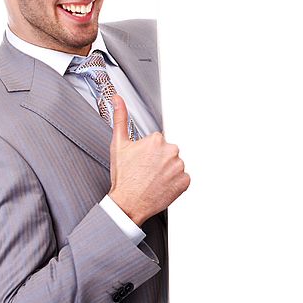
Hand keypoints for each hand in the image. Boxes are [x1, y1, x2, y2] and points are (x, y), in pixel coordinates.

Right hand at [108, 95, 190, 226]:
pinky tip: (160, 186)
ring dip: (166, 171)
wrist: (128, 203)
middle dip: (158, 160)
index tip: (141, 161)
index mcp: (156, 140)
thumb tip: (118, 100)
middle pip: (168, 152)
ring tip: (152, 180)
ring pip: (175, 165)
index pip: (157, 142)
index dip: (147, 153)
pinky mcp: (185, 182)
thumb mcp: (118, 145)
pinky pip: (182, 179)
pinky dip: (174, 183)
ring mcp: (179, 167)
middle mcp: (171, 151)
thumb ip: (120, 119)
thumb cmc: (123, 177)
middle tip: (145, 171)